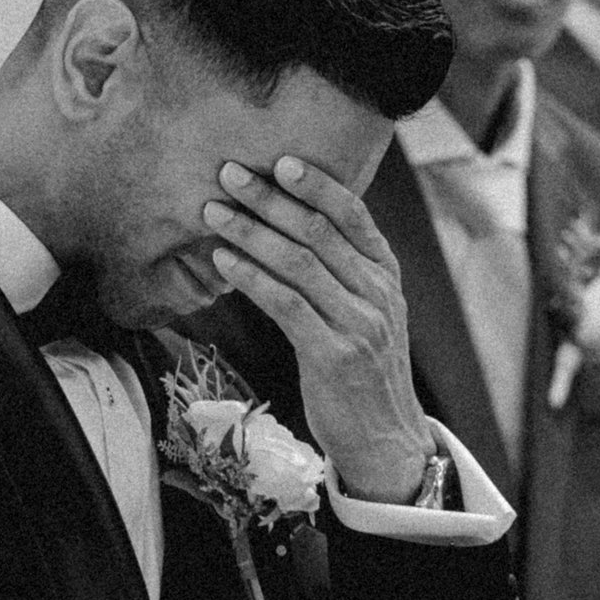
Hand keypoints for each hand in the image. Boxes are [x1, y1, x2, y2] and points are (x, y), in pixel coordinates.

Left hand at [206, 156, 433, 501]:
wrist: (386, 439)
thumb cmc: (364, 371)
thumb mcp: (367, 311)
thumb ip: (342, 271)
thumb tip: (292, 225)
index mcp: (385, 275)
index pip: (354, 215)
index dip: (317, 184)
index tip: (280, 160)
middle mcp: (376, 293)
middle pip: (318, 231)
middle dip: (269, 199)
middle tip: (229, 174)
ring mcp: (358, 324)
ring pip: (298, 263)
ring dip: (249, 231)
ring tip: (213, 212)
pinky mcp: (332, 356)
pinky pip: (285, 305)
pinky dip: (251, 277)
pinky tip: (224, 260)